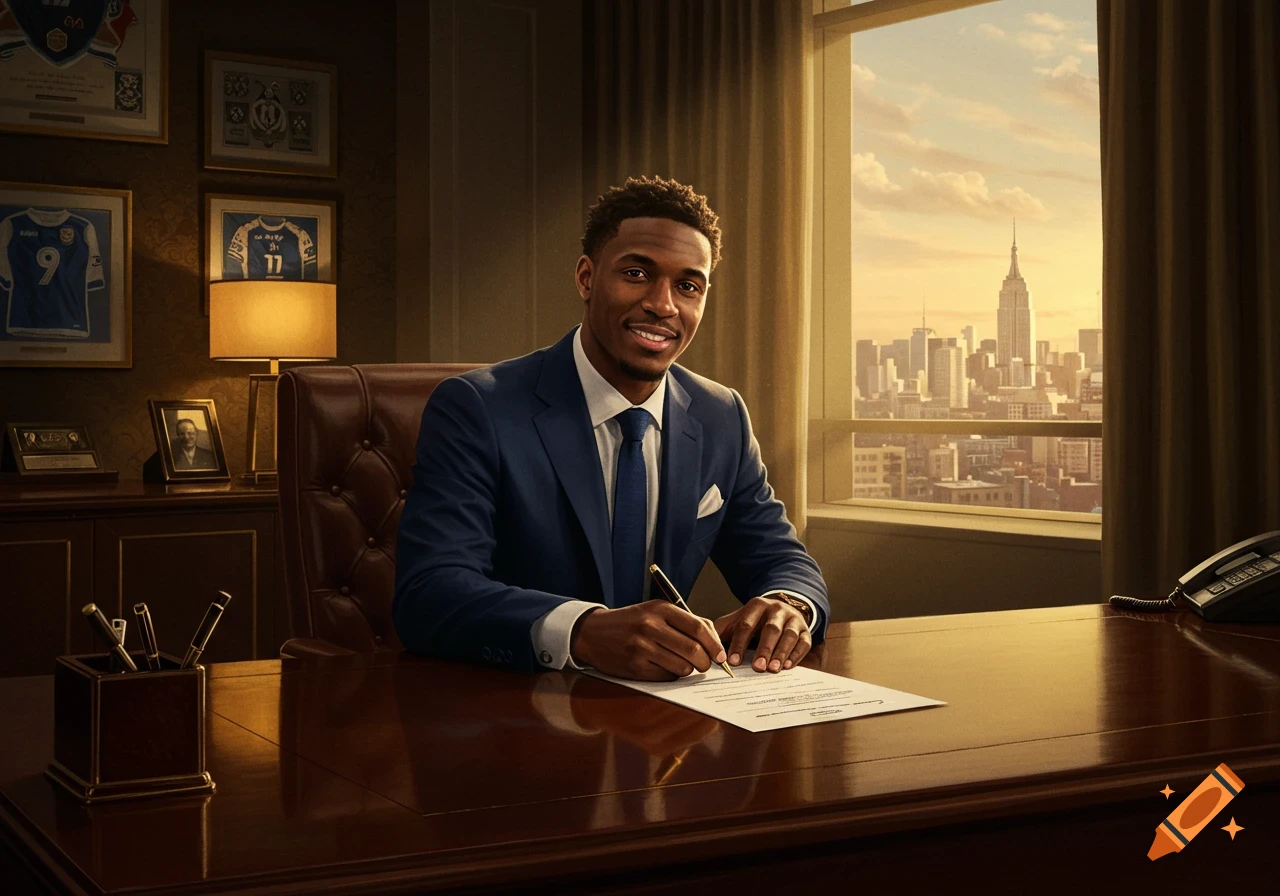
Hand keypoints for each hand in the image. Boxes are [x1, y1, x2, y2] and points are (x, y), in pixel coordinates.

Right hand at [570, 601, 727, 680]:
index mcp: (660, 609)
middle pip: (693, 650)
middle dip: (705, 662)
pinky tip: (665, 667)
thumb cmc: (630, 622)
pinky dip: (672, 675)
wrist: (592, 632)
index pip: (698, 627)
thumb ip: (684, 621)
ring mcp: (641, 647)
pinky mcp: (634, 666)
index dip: (715, 644)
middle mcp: (650, 626)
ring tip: (684, 665)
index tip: (721, 656)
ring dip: (689, 670)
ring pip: (682, 666)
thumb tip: (714, 638)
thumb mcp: (655, 611)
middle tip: (706, 665)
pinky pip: (666, 676)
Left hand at [714, 595, 811, 672]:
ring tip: (773, 669)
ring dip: (781, 653)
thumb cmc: (755, 620)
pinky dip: (796, 655)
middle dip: (764, 649)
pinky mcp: (806, 630)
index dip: (739, 644)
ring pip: (789, 635)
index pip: (746, 624)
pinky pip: (803, 642)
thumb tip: (707, 647)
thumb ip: (723, 631)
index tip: (732, 662)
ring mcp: (793, 619)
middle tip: (757, 667)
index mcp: (756, 605)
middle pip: (771, 629)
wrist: (782, 608)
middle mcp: (776, 609)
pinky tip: (787, 666)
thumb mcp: (738, 619)